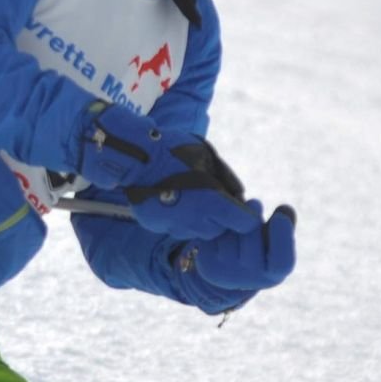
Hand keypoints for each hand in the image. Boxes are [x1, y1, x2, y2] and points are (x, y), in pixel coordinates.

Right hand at [75, 102, 260, 240]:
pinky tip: (171, 199)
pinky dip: (178, 219)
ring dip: (199, 220)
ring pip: (196, 232)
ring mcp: (173, 226)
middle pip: (220, 230)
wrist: (133, 154)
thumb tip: (240, 197)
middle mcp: (195, 220)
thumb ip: (227, 180)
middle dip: (221, 218)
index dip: (247, 216)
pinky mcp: (156, 226)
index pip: (245, 224)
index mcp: (212, 202)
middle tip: (213, 198)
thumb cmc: (174, 149)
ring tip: (189, 197)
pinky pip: (174, 228)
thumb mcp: (208, 157)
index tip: (244, 207)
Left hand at [174, 202, 296, 305]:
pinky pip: (215, 234)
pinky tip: (225, 222)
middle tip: (255, 203)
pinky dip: (221, 223)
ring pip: (231, 234)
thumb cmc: (260, 248)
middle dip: (253, 216)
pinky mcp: (208, 263)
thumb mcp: (277, 239)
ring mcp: (227, 273)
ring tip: (240, 212)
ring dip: (236, 218)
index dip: (283, 236)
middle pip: (252, 239)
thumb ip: (286, 225)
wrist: (228, 270)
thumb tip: (285, 211)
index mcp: (273, 275)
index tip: (282, 212)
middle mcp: (250, 279)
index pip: (281, 263)